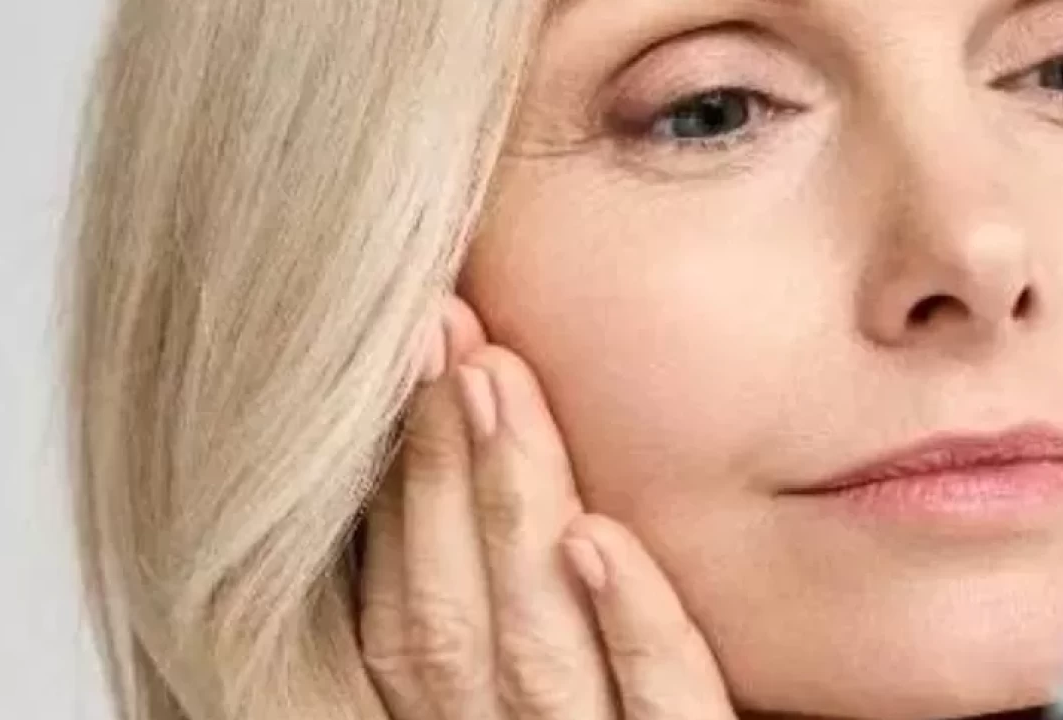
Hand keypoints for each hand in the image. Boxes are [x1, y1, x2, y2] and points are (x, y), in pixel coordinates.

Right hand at [359, 297, 736, 719]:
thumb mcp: (552, 707)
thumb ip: (525, 634)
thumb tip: (509, 502)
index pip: (408, 617)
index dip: (397, 494)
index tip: (410, 370)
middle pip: (450, 621)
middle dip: (435, 470)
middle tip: (437, 336)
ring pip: (533, 652)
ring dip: (505, 510)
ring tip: (492, 383)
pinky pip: (665, 718)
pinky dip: (630, 629)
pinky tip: (599, 537)